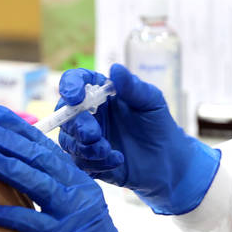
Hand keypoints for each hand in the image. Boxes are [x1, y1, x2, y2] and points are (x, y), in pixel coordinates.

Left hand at [0, 106, 161, 231]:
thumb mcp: (77, 207)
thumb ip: (55, 187)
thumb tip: (22, 168)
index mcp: (80, 180)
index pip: (48, 148)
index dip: (22, 130)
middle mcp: (78, 191)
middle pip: (40, 158)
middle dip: (8, 140)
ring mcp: (71, 213)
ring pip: (36, 183)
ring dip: (6, 167)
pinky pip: (34, 223)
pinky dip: (12, 215)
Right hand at [56, 63, 220, 214]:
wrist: (167, 160)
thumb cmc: (158, 124)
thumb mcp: (151, 102)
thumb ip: (133, 87)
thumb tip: (115, 69)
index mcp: (99, 93)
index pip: (75, 81)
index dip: (70, 86)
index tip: (75, 97)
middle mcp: (88, 114)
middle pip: (65, 114)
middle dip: (76, 125)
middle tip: (94, 134)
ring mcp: (86, 138)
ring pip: (67, 141)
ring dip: (85, 147)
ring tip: (107, 150)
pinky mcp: (88, 161)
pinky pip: (79, 163)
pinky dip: (95, 163)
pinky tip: (117, 160)